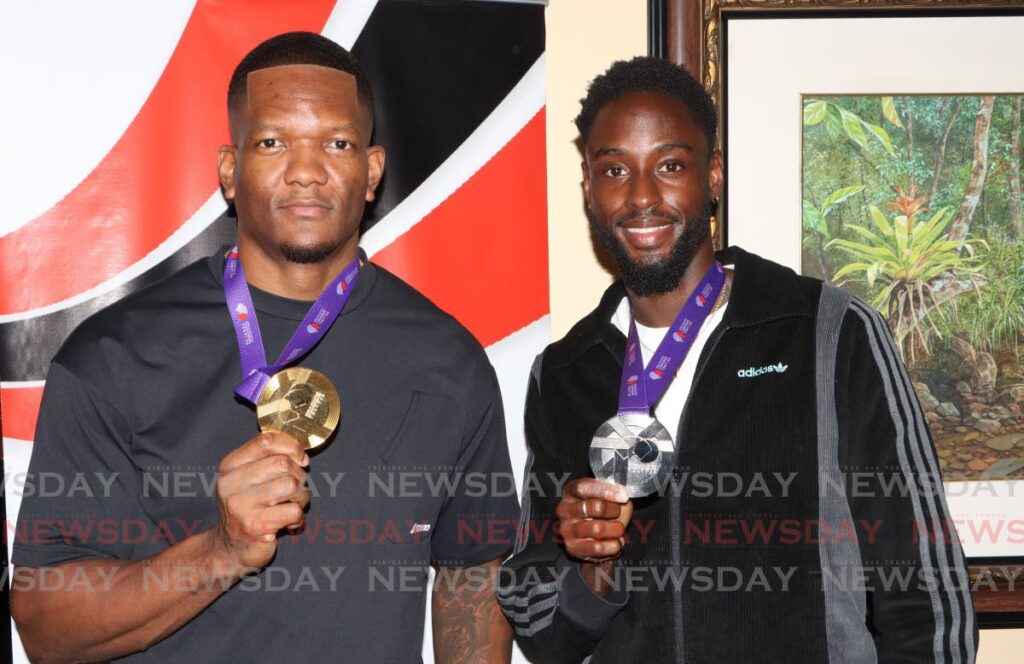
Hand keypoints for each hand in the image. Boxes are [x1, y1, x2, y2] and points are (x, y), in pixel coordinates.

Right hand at [212, 431, 309, 570]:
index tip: (300, 459)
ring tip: (291, 505)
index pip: (265, 441)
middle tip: (294, 490)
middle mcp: (231, 483)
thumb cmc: (247, 508)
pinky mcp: (255, 526)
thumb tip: (300, 453)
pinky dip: (298, 517)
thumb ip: (268, 460)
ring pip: (291, 485)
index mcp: (230, 466)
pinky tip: (287, 523)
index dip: (291, 446)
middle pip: (283, 463)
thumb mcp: (248, 478)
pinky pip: (294, 511)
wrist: (229, 548)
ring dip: (301, 497)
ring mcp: (241, 506)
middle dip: (299, 476)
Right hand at [557, 479, 631, 562]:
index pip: (583, 487)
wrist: (599, 535)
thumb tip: (622, 496)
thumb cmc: (604, 511)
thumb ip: (614, 492)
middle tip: (618, 513)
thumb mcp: (610, 496)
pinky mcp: (572, 548)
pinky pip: (598, 547)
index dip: (604, 491)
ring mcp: (566, 530)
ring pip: (597, 529)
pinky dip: (613, 545)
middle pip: (592, 507)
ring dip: (615, 529)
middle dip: (613, 510)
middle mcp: (564, 510)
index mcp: (571, 492)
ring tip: (619, 529)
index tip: (623, 496)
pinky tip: (616, 541)